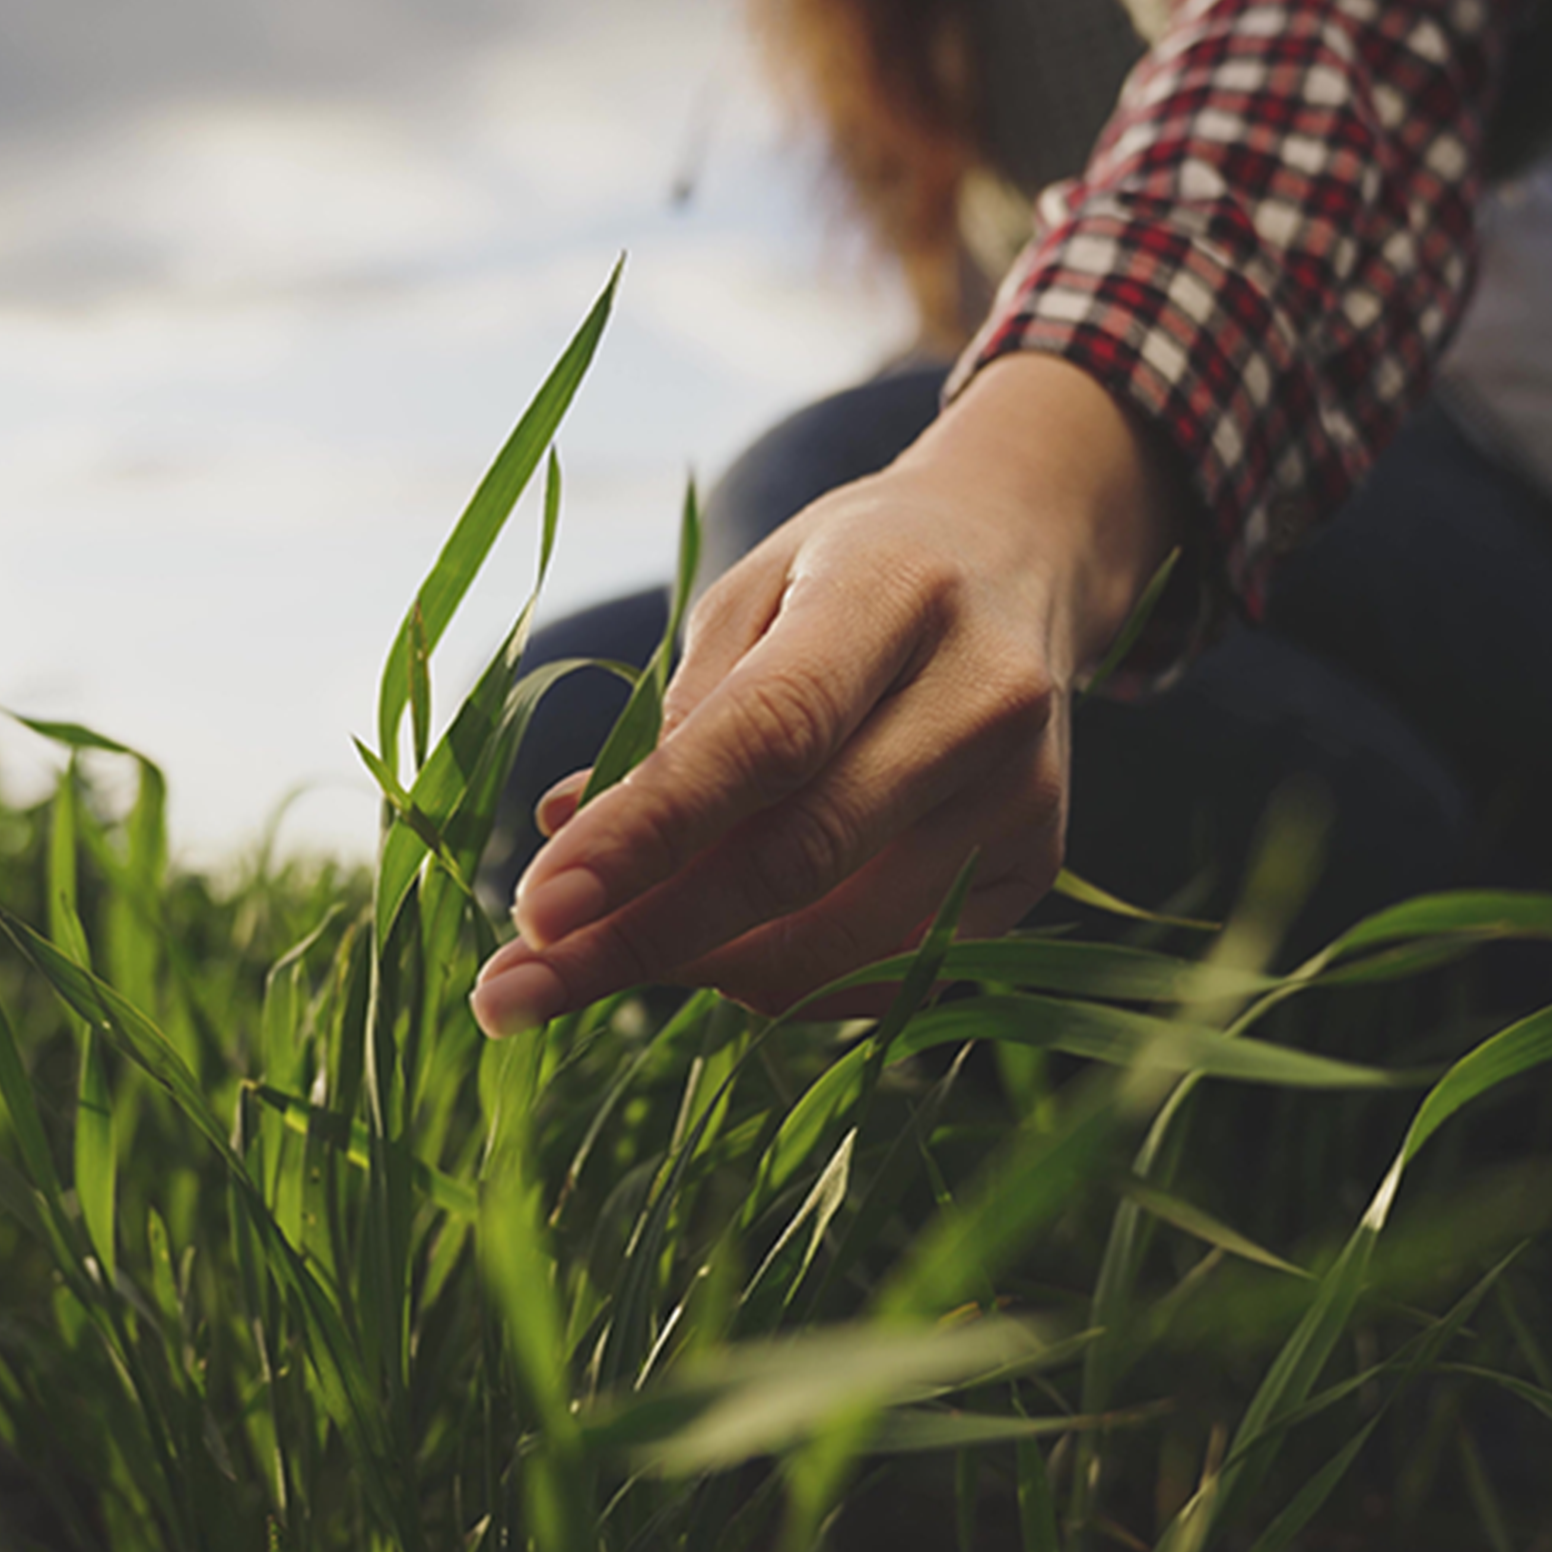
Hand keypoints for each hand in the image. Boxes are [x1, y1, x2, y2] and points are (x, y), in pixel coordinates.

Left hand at [470, 355, 1177, 1035]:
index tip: (534, 910)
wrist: (1015, 558)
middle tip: (513, 993)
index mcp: (897, 593)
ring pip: (841, 939)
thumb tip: (564, 838)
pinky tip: (704, 955)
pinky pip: (889, 970)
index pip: (763, 739)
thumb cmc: (846, 574)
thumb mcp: (748, 594)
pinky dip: (780, 980)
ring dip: (698, 971)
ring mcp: (1026, 796)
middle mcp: (984, 699)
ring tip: (590, 965)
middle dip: (641, 939)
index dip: (643, 835)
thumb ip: (672, 719)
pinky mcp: (1038, 868)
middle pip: (800, 858)